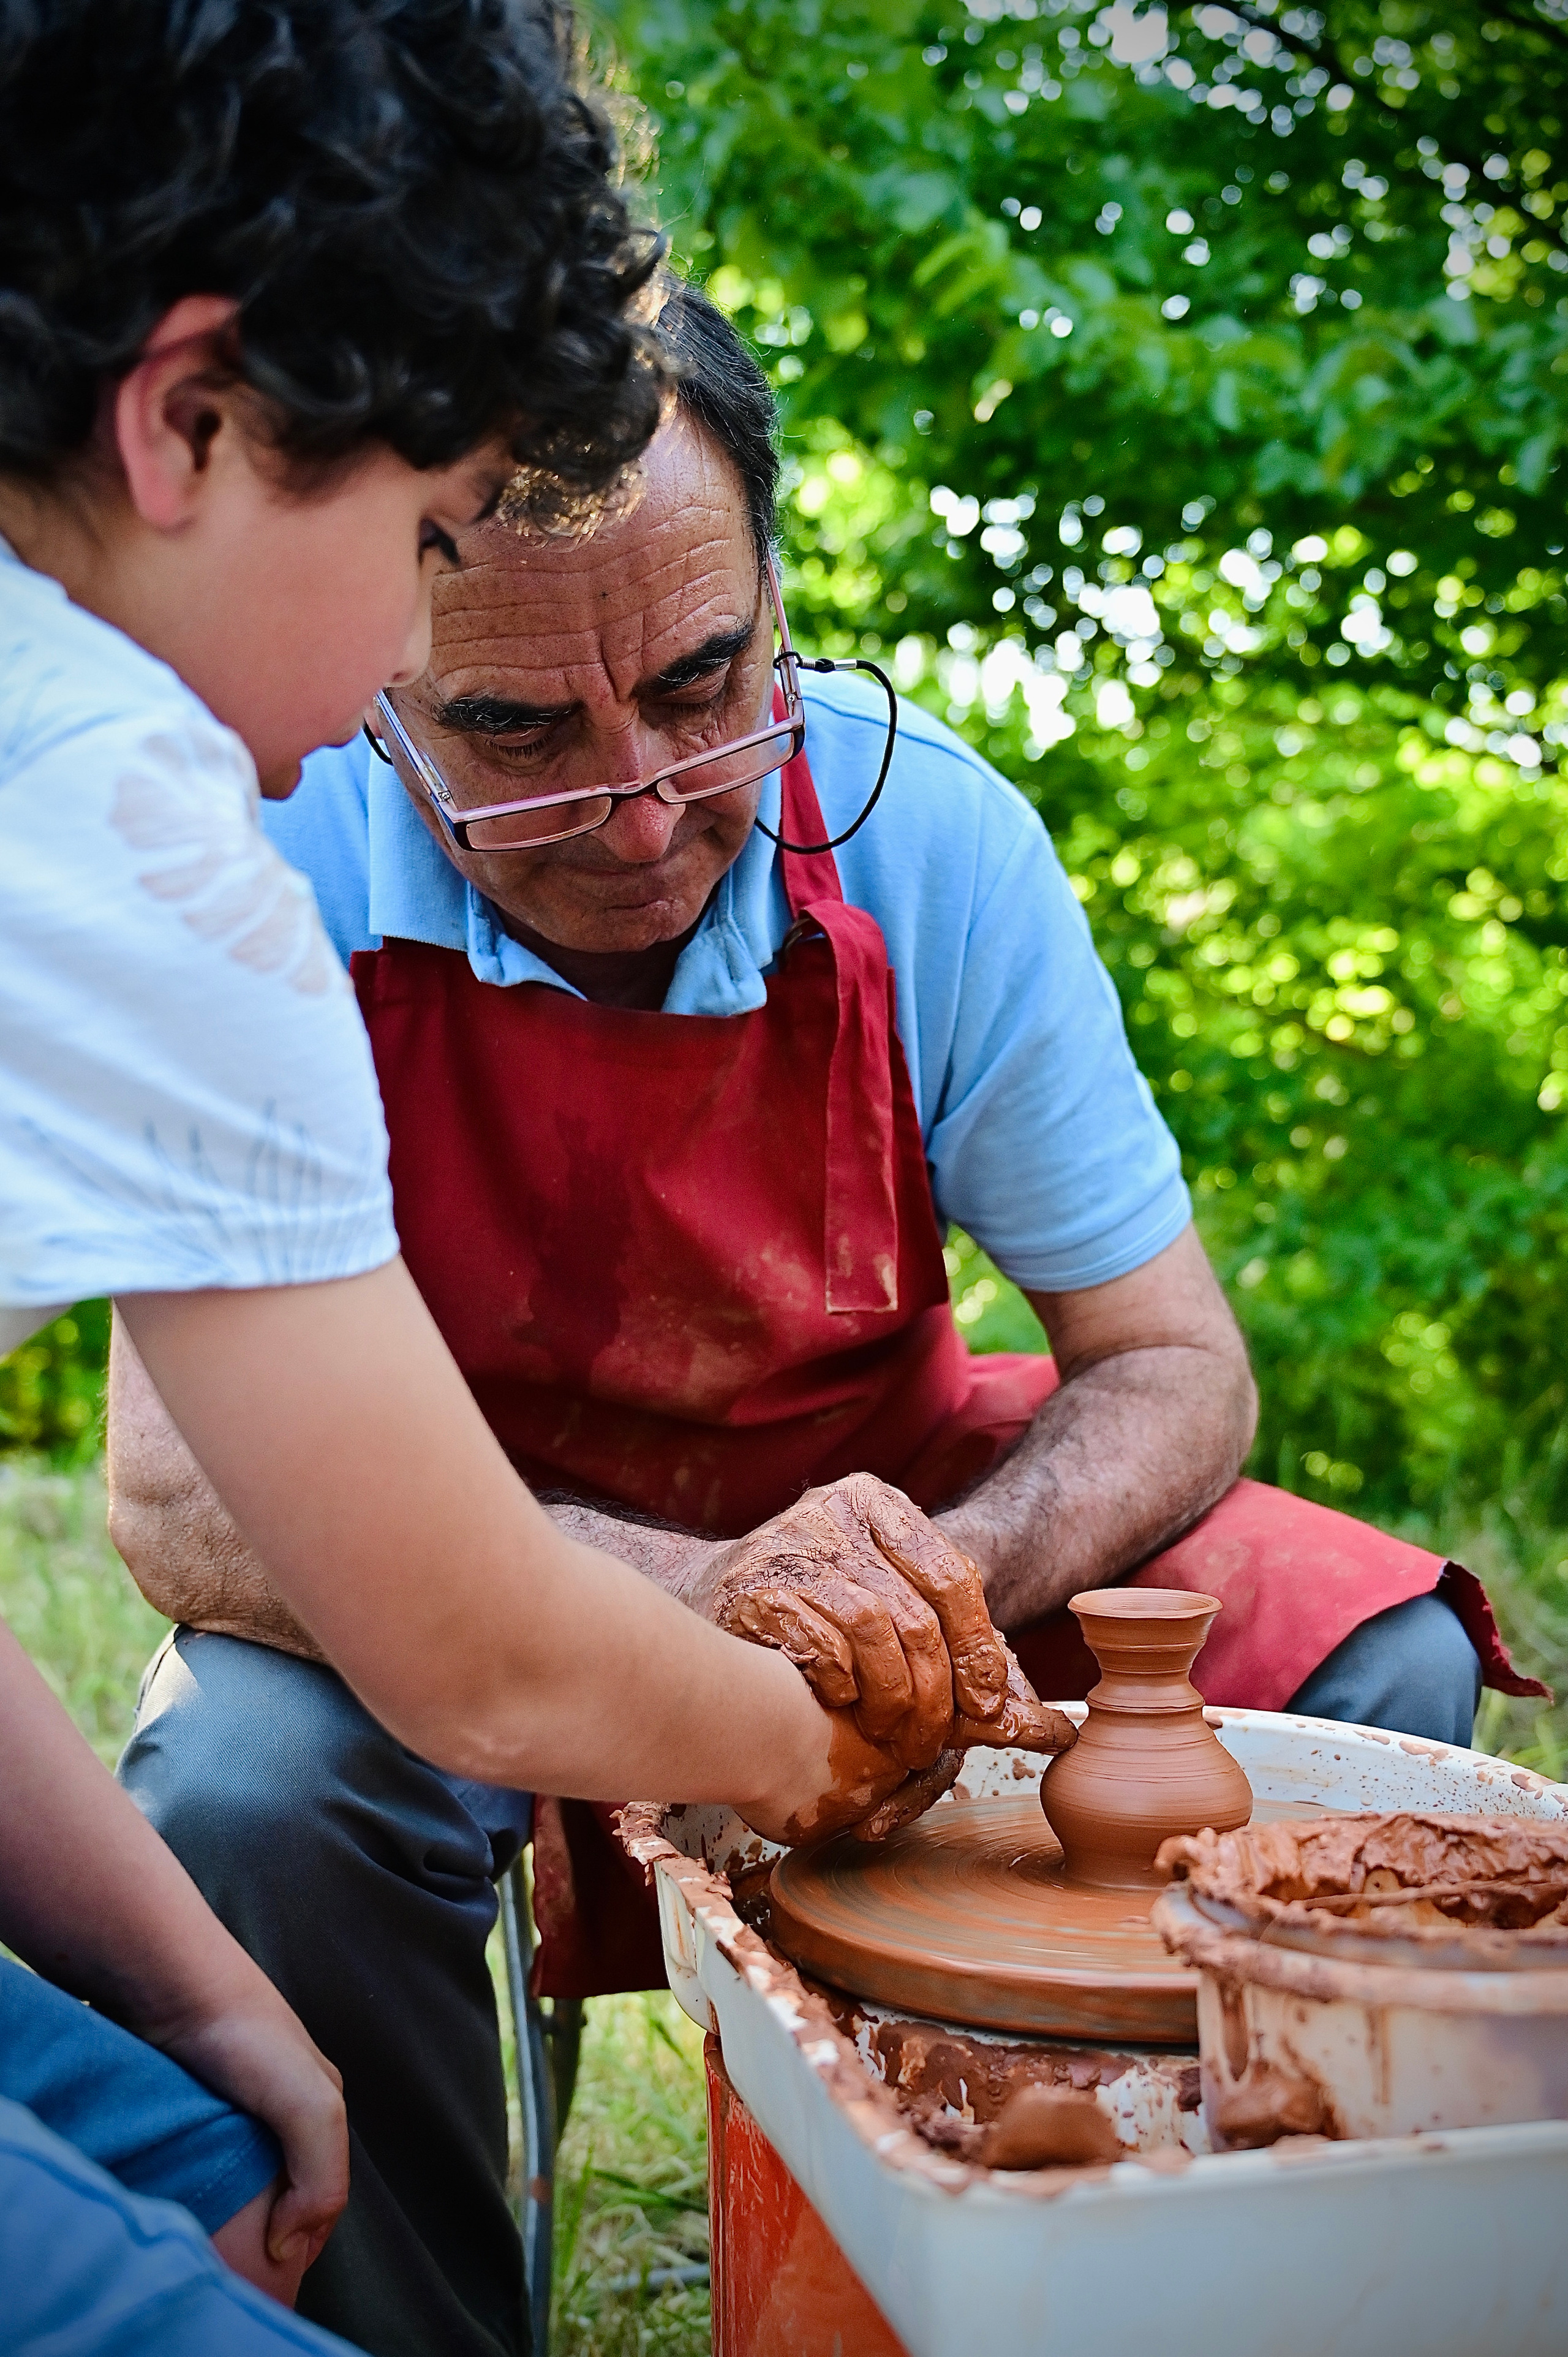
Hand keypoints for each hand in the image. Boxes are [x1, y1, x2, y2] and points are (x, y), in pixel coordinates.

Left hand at [155, 1984, 347, 2285]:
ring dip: (228, 2204)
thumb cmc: (246, 2035)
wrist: (173, 1985)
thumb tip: (285, 2245)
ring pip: (240, 2176)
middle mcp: (281, 2104)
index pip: (324, 2193)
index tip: (270, 2267)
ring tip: (204, 2222)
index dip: (305, 2235)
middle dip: (265, 2225)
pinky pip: (201, 2157)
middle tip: (235, 2253)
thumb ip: (321, 2180)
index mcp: (322, 2106)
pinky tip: (180, 2189)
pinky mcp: (194, 2099)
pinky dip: (195, 2180)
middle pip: (282, 2188)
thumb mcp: (312, 2107)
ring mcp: (236, 2101)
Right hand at [679, 1474, 1012, 1770]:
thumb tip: (1044, 1725)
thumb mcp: (890, 1606)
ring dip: (892, 1699)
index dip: (977, 1649)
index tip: (986, 1706)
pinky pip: (822, 1644)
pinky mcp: (756, 1584)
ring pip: (875, 1629)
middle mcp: (836, 1510)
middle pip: (917, 1612)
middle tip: (933, 1744)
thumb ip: (958, 1650)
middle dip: (935, 1692)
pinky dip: (841, 1685)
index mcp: (879, 1503)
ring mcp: (792, 1543)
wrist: (704, 1603)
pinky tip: (840, 1703)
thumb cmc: (816, 1613)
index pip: (954, 1577)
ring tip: (891, 1736)